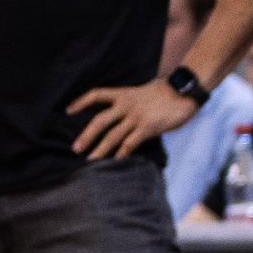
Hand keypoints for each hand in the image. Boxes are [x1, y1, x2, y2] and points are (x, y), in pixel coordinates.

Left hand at [66, 77, 196, 159]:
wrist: (184, 90)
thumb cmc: (164, 93)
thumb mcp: (140, 92)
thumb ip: (128, 103)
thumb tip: (118, 116)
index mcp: (123, 94)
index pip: (96, 94)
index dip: (80, 102)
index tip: (68, 110)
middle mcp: (126, 105)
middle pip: (99, 121)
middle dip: (86, 136)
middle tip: (75, 148)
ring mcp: (136, 117)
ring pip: (112, 136)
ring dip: (100, 149)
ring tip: (90, 161)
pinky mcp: (148, 127)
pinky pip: (130, 143)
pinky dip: (122, 154)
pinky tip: (115, 161)